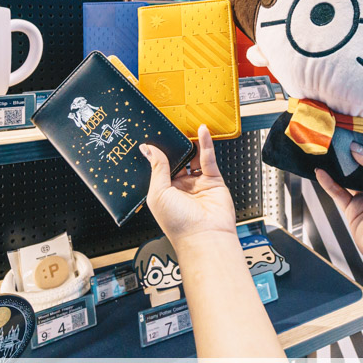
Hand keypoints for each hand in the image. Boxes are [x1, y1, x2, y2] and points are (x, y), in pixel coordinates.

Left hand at [141, 124, 236, 250]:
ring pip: (193, 157)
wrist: (204, 236)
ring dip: (190, 143)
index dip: (157, 154)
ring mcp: (197, 183)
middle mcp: (180, 187)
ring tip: (184, 126)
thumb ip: (157, 168)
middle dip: (174, 146)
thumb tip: (149, 149)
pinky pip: (208, 158)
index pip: (159, 168)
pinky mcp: (213, 180)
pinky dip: (205, 143)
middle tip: (169, 128)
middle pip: (177, 160)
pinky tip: (201, 131)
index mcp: (163, 192)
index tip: (152, 137)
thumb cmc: (178, 224)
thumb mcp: (158, 193)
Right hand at [315, 142, 362, 276]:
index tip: (359, 133)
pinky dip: (329, 183)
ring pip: (349, 179)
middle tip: (340, 138)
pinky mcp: (353, 213)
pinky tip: (322, 172)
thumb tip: (359, 149)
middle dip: (353, 154)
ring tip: (329, 150)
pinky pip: (338, 194)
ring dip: (339, 166)